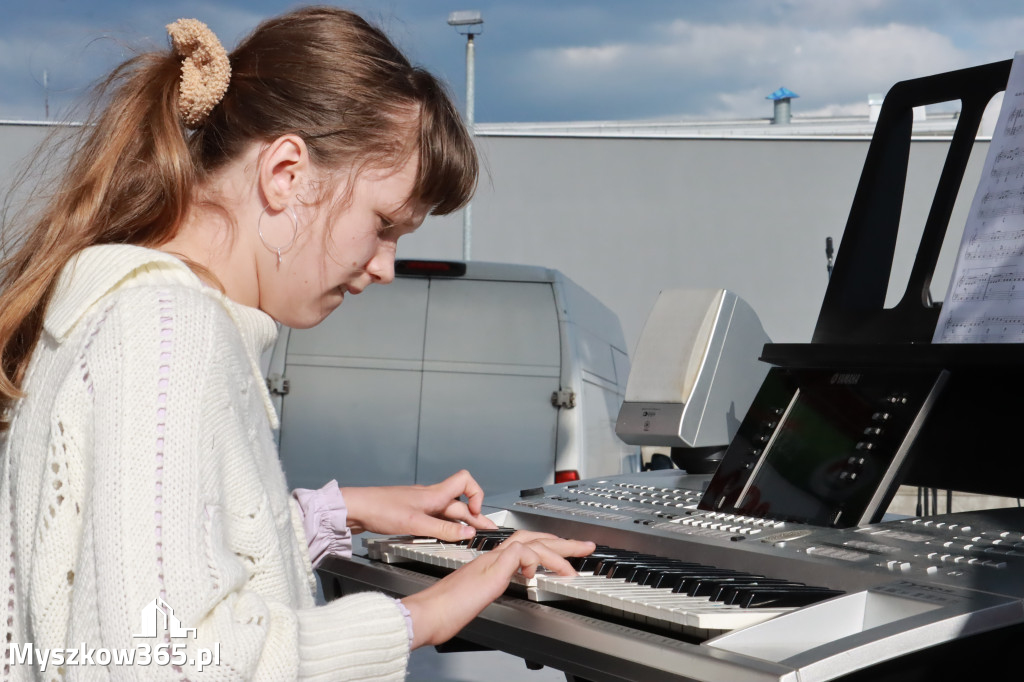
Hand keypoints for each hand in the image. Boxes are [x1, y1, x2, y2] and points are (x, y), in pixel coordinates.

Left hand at [341, 470, 497, 541]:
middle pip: (459, 503)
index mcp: (434, 494)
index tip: (476, 514)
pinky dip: (444, 526)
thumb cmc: (381, 510)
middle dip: (474, 517)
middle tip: (485, 532)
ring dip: (460, 522)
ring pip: (447, 511)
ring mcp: (420, 504)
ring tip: (469, 535)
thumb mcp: (416, 523)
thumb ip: (443, 529)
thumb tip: (468, 532)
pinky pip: (434, 517)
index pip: (465, 481)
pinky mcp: (411, 513)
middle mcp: (430, 497)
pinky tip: (444, 535)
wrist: (356, 509)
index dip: (476, 495)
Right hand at [401, 530, 595, 647]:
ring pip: (531, 542)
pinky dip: (534, 560)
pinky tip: (536, 573)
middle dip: (563, 542)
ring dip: (557, 552)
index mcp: (490, 564)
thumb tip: (504, 590)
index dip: (546, 548)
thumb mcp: (477, 599)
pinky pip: (521, 553)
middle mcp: (491, 557)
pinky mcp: (492, 569)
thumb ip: (492, 589)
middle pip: (533, 538)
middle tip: (584, 546)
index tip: (562, 555)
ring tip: (573, 565)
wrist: (427, 613)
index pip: (523, 546)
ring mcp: (492, 561)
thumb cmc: (443, 611)